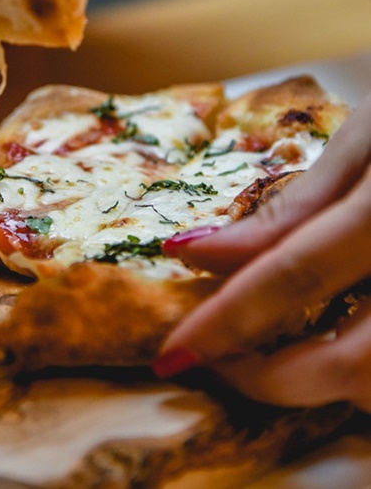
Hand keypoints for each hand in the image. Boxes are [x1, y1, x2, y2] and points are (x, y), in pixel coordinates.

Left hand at [154, 90, 370, 412]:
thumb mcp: (367, 141)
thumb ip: (293, 206)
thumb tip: (200, 252)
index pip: (296, 276)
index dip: (228, 319)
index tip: (174, 348)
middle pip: (349, 362)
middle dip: (267, 377)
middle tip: (218, 360)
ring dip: (319, 385)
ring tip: (272, 352)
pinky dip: (362, 377)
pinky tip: (338, 342)